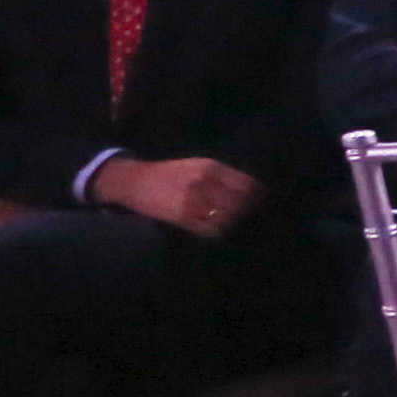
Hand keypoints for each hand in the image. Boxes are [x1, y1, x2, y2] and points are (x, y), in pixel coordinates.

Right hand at [92, 155, 257, 237]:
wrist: (135, 181)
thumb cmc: (170, 173)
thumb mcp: (197, 165)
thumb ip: (222, 175)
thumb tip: (250, 189)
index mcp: (211, 168)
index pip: (246, 184)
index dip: (257, 195)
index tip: (261, 201)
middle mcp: (204, 183)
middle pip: (239, 203)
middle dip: (246, 211)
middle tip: (248, 215)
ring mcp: (193, 201)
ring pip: (226, 218)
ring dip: (232, 223)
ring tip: (233, 223)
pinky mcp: (182, 217)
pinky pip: (209, 229)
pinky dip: (217, 232)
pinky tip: (217, 230)